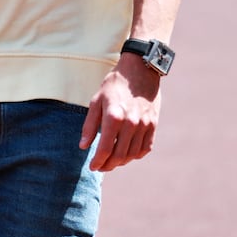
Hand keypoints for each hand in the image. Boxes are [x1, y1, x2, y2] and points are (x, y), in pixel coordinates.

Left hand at [79, 54, 160, 172]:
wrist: (141, 69)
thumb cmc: (115, 84)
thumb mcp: (96, 100)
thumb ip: (89, 125)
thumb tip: (83, 146)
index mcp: (114, 116)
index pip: (105, 148)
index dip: (97, 161)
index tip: (92, 167)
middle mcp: (131, 123)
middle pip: (119, 155)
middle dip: (108, 165)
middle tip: (101, 166)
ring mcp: (144, 124)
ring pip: (133, 154)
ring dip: (121, 162)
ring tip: (112, 161)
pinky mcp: (153, 124)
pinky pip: (145, 148)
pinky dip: (136, 155)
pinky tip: (127, 153)